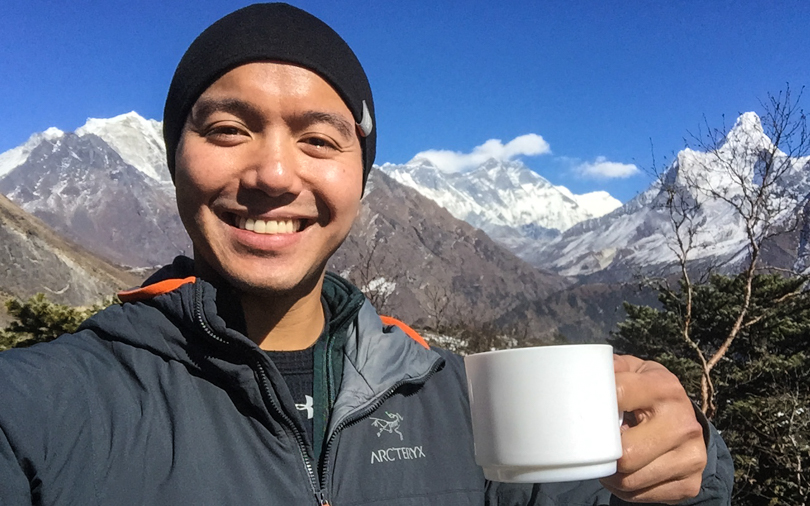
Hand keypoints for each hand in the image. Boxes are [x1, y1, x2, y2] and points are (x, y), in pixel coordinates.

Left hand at [600, 355, 706, 503]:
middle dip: (604, 453)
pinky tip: (626, 473)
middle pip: (625, 453)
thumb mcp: (634, 372)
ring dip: (611, 475)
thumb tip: (586, 370)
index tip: (582, 413)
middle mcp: (682, 423)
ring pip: (630, 480)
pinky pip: (641, 496)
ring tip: (610, 460)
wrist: (686, 421)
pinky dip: (625, 490)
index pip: (618, 395)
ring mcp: (690, 456)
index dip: (595, 407)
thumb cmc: (648, 393)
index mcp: (664, 388)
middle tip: (596, 447)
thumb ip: (612, 368)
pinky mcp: (690, 484)